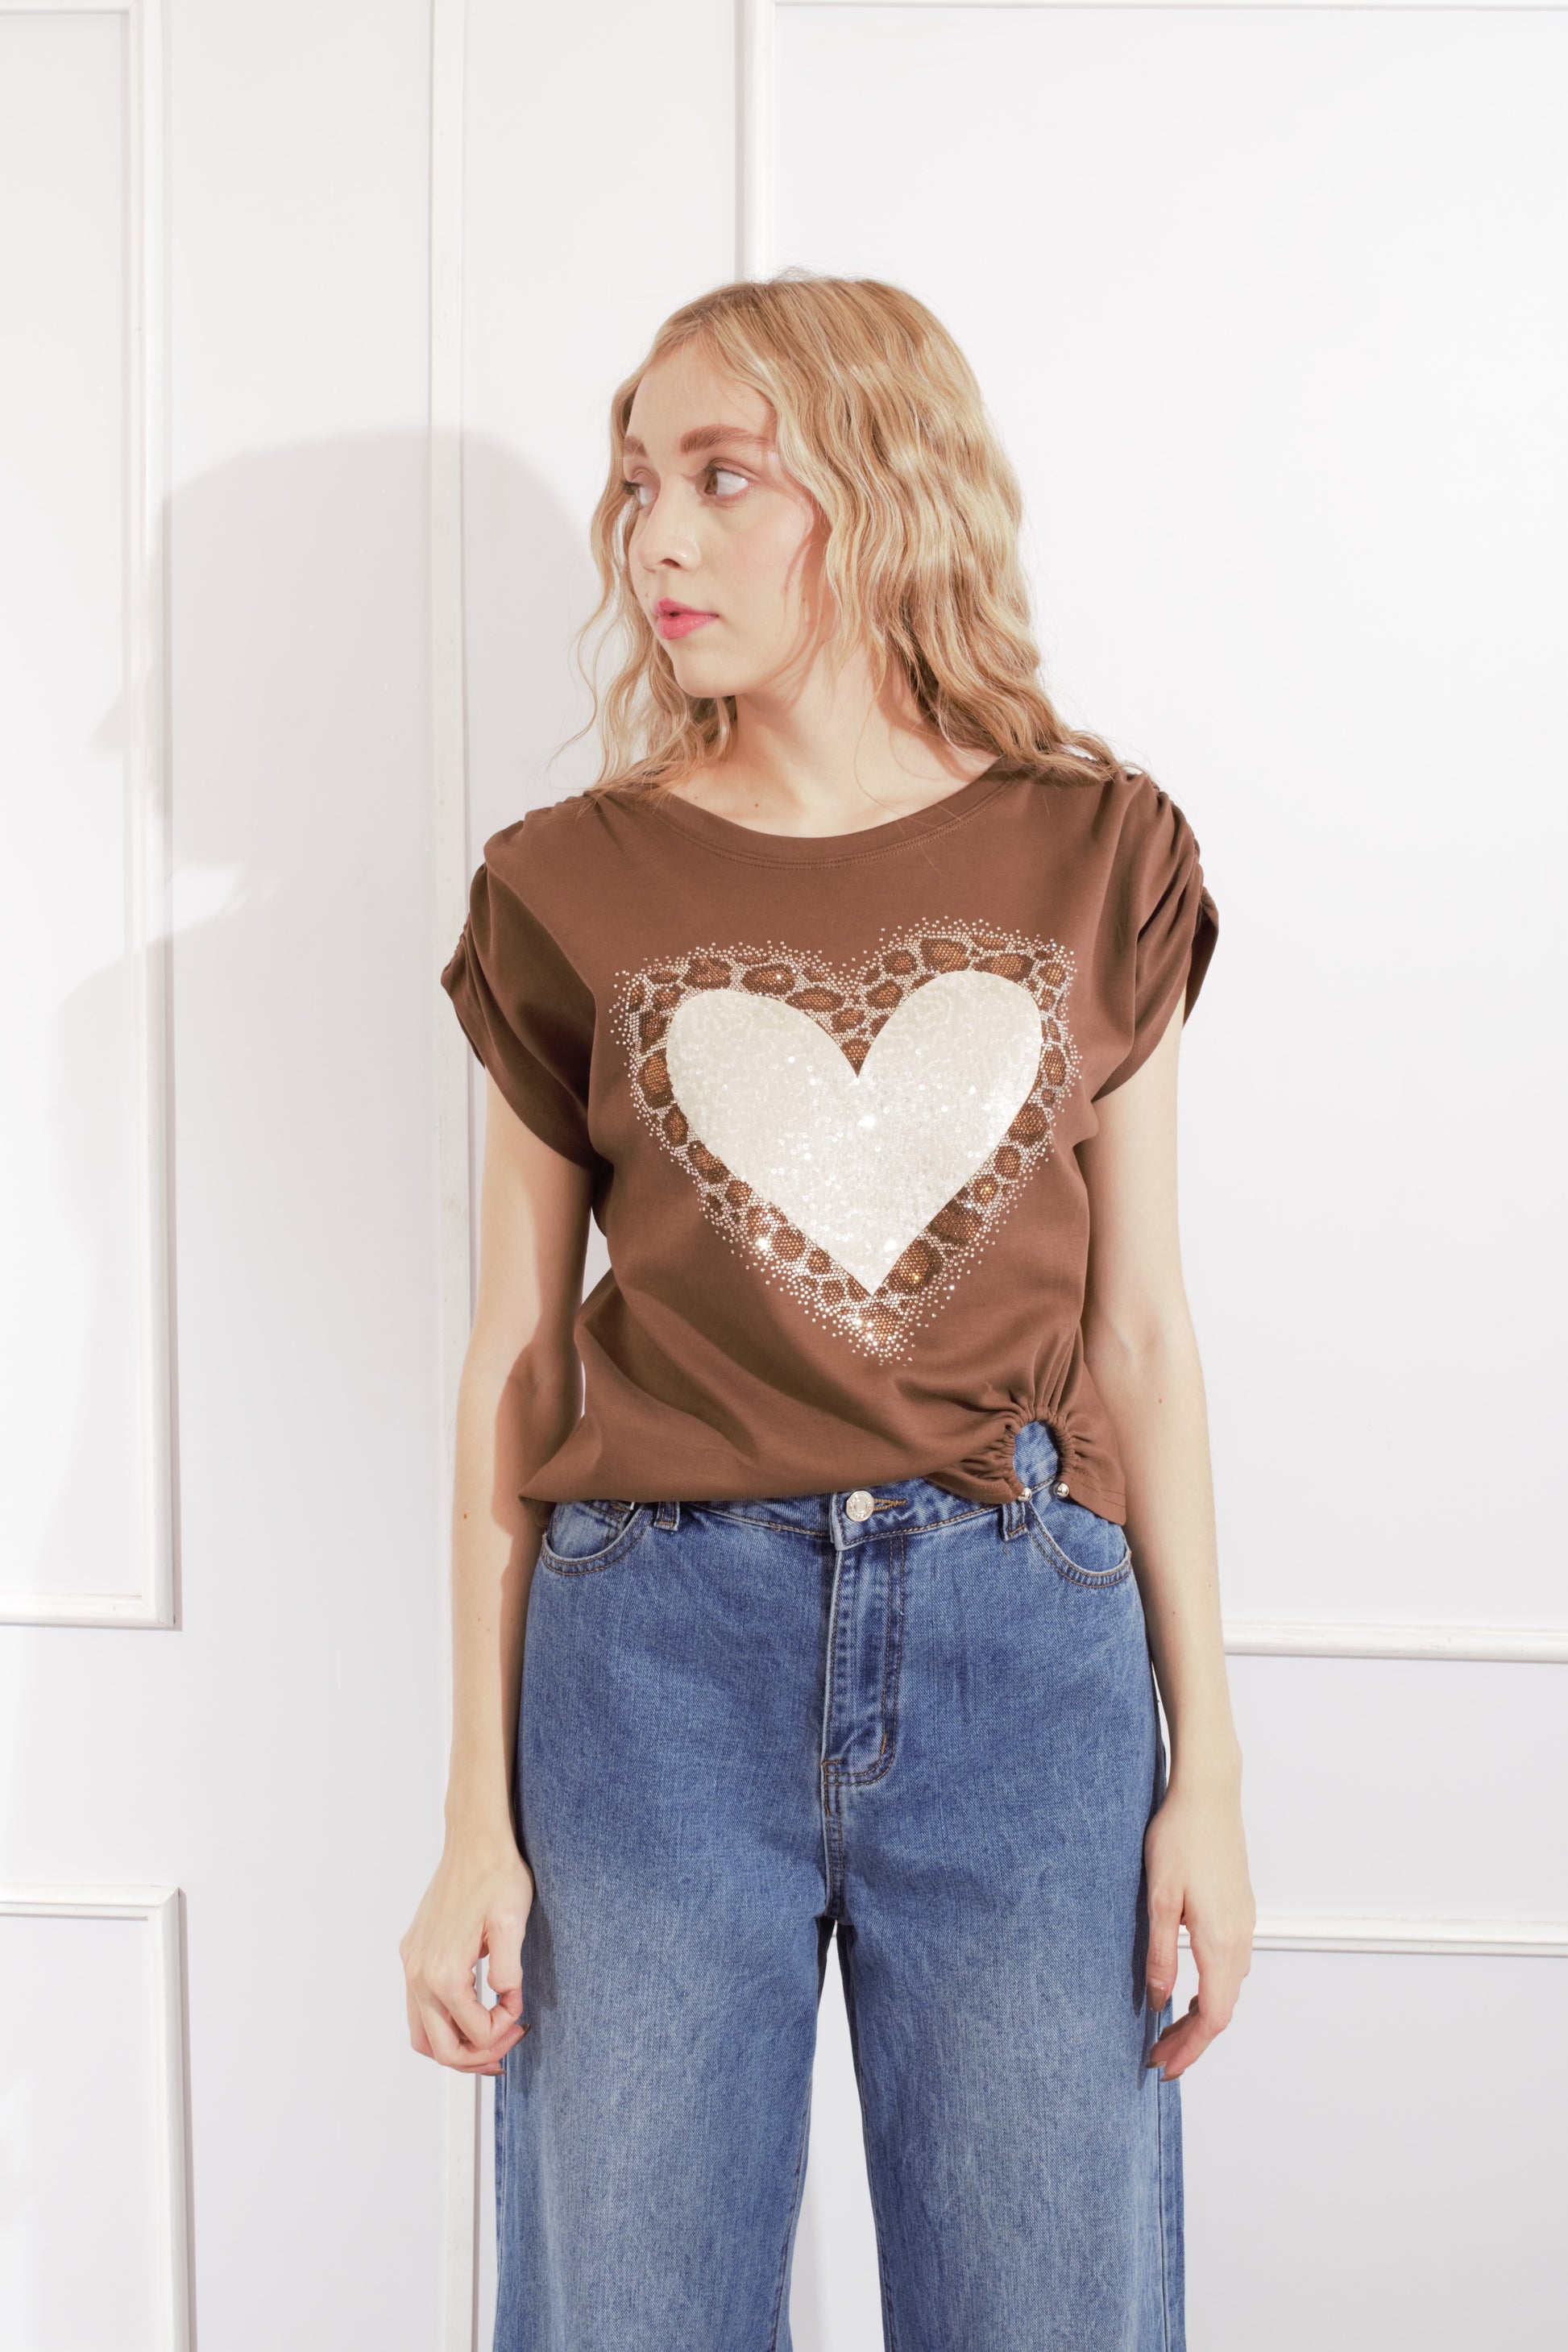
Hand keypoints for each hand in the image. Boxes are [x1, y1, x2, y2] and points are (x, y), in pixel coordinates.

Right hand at [399, 1835, 533, 2074]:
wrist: (474, 1840)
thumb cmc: (496, 1876)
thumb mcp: (512, 1923)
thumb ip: (509, 1971)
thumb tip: (507, 2003)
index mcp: (443, 1972)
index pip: (473, 2033)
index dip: (503, 2033)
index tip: (522, 2014)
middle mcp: (419, 1974)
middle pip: (439, 2048)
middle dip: (475, 2057)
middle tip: (506, 2048)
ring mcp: (412, 1964)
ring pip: (422, 2033)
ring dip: (453, 2046)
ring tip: (485, 2041)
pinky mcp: (412, 1954)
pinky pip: (418, 2007)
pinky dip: (441, 2022)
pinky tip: (468, 2011)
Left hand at [1142, 1770, 1254, 2080]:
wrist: (1209, 1793)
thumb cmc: (1180, 1837)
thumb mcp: (1158, 1898)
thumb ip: (1160, 1954)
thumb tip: (1158, 2002)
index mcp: (1220, 1941)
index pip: (1211, 2016)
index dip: (1189, 2048)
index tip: (1162, 2065)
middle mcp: (1240, 1938)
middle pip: (1222, 2009)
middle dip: (1192, 2040)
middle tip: (1159, 2056)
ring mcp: (1245, 1923)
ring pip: (1228, 1988)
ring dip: (1201, 2015)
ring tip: (1168, 2029)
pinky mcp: (1241, 1910)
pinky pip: (1231, 1966)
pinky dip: (1211, 1989)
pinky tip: (1188, 1987)